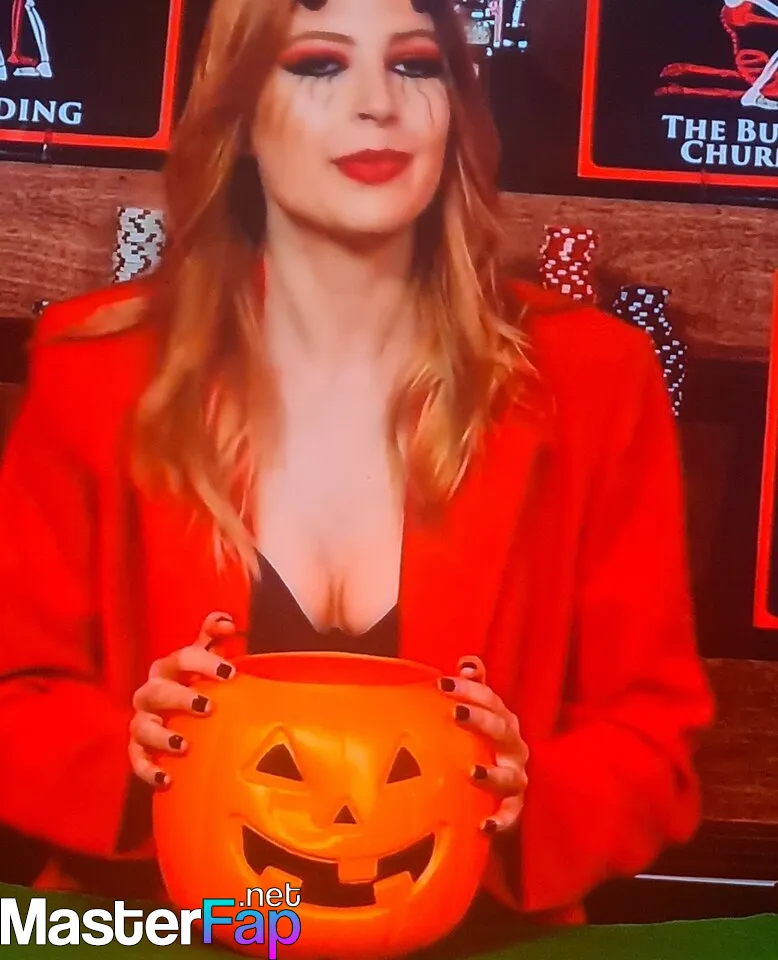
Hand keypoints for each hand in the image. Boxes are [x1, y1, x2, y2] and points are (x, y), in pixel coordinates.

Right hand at [129, 612, 236, 787]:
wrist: (179, 716)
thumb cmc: (196, 682)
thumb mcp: (206, 658)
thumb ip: (214, 636)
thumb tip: (227, 620)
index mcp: (169, 668)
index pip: (182, 658)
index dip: (204, 662)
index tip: (230, 672)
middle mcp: (151, 692)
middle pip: (158, 691)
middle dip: (180, 698)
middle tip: (208, 706)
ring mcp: (142, 721)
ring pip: (143, 727)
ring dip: (162, 736)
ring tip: (184, 745)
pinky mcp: (138, 749)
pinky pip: (136, 760)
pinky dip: (148, 769)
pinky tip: (166, 778)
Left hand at [438, 655, 528, 833]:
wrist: (499, 787)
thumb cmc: (483, 742)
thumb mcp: (479, 713)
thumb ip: (474, 685)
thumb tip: (467, 661)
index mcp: (504, 720)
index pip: (491, 699)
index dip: (470, 688)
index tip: (442, 683)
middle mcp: (514, 745)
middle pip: (502, 729)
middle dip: (481, 720)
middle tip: (457, 713)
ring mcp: (516, 776)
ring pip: (510, 775)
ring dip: (493, 774)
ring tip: (472, 772)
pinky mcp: (514, 806)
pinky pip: (512, 814)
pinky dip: (501, 820)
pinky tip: (485, 825)